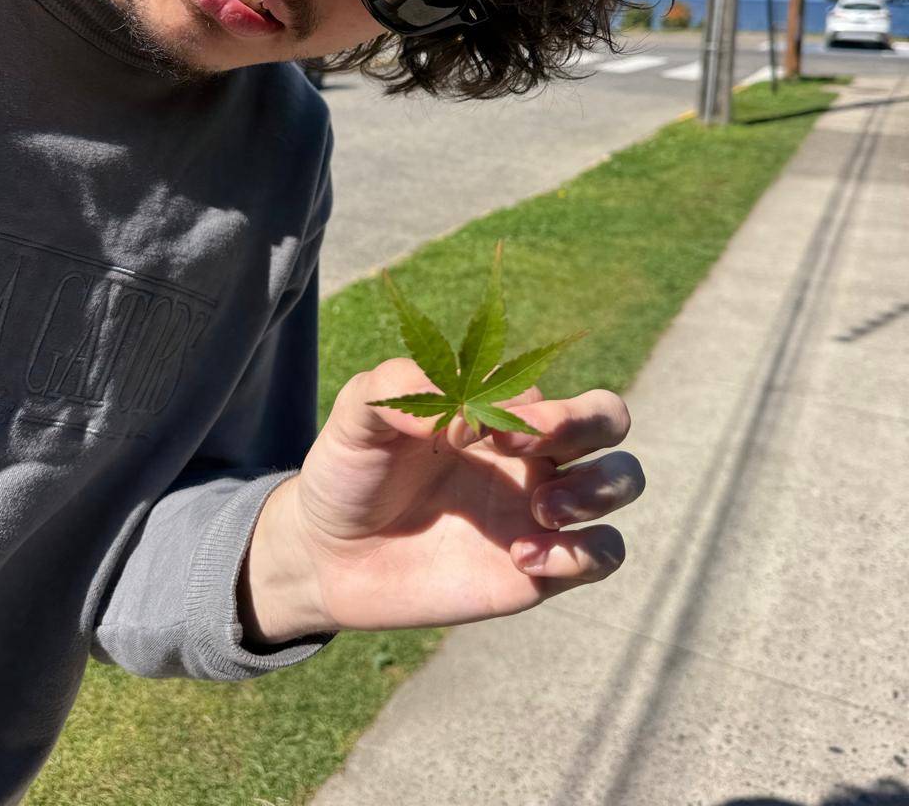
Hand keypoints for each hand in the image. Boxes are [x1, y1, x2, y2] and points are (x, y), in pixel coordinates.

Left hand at [244, 359, 643, 639]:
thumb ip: (399, 385)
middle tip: (524, 451)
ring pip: (624, 481)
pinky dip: (581, 553)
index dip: (525, 406)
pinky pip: (603, 554)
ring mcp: (540, 511)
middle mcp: (529, 454)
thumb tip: (462, 408)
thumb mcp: (360, 415)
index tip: (471, 428)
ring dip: (599, 488)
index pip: (547, 386)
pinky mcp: (539, 569)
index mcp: (495, 410)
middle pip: (609, 419)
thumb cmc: (350, 472)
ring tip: (541, 509)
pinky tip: (523, 557)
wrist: (330, 555)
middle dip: (588, 425)